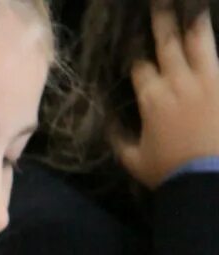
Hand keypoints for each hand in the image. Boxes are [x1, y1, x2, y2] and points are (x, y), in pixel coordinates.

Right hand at [114, 6, 218, 187]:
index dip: (136, 50)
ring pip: (198, 42)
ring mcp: (205, 80)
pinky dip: (212, 42)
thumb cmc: (168, 171)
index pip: (140, 66)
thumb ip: (118, 138)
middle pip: (167, 44)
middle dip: (161, 21)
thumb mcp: (133, 160)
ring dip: (192, 22)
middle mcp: (176, 82)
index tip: (134, 37)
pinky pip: (217, 56)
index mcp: (151, 99)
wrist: (207, 177)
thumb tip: (106, 121)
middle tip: (160, 1)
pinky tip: (210, 30)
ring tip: (191, 5)